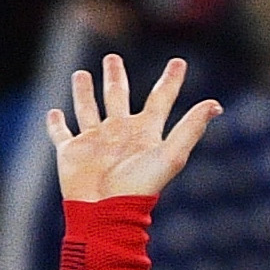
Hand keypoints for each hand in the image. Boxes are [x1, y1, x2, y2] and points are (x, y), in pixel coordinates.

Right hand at [47, 53, 219, 208]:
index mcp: (144, 132)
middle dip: (115, 76)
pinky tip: (54, 112)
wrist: (106, 212)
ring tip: (81, 74)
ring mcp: (94, 141)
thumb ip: (190, 129)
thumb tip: (215, 105)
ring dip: (84, 92)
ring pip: (87, 109)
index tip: (179, 62)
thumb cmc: (140, 187)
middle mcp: (119, 133)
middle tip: (112, 57)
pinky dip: (56, 123)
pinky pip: (61, 133)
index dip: (171, 81)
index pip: (160, 99)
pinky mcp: (71, 152)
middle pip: (117, 96)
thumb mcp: (171, 155)